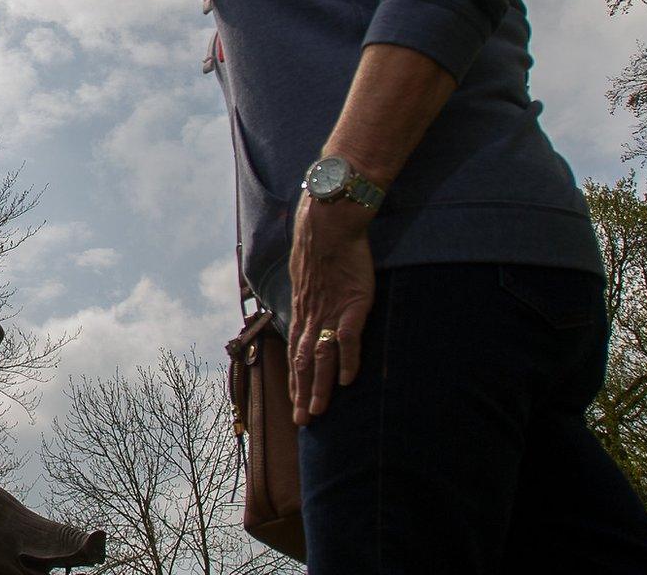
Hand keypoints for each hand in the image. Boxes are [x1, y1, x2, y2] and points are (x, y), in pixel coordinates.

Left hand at [287, 194, 374, 424]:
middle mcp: (311, 317)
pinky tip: (348, 381)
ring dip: (319, 386)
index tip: (294, 402)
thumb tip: (308, 302)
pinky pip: (347, 338)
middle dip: (301, 394)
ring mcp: (330, 312)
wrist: (328, 224)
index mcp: (302, 312)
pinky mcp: (352, 303)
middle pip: (303, 363)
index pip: (295, 354)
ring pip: (320, 357)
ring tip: (319, 412)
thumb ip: (309, 294)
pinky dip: (346, 360)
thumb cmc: (319, 247)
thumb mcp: (307, 275)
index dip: (294, 380)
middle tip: (302, 422)